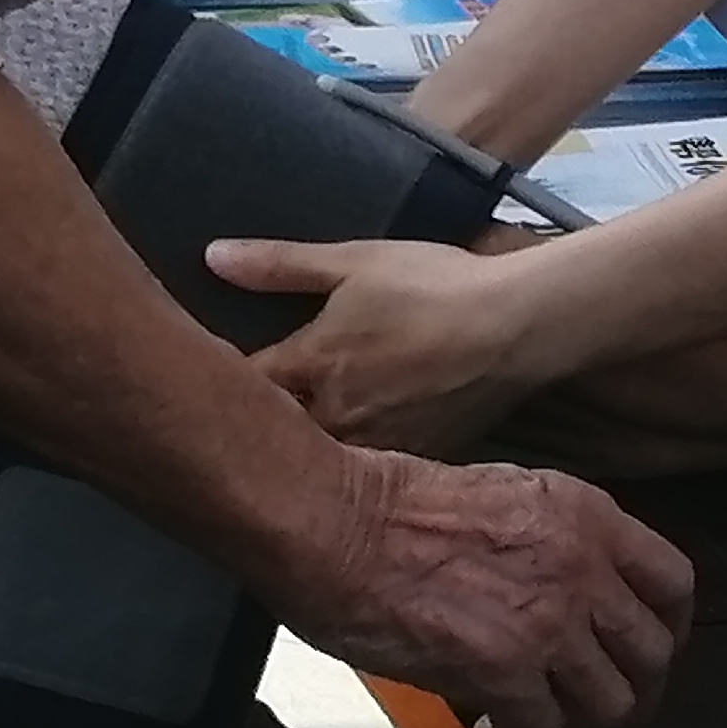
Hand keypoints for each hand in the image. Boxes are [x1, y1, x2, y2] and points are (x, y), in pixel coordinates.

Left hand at [210, 230, 564, 452]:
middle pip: (278, 434)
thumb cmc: (432, 287)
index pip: (244, 385)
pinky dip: (360, 465)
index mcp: (310, 364)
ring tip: (297, 444)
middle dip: (262, 426)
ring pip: (324, 459)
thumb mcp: (353, 261)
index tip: (209, 380)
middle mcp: (335, 415)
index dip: (222, 383)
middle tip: (244, 419)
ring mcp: (377, 444)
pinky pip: (373, 471)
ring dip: (310, 451)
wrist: (517, 329)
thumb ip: (279, 265)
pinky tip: (360, 457)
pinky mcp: (417, 459)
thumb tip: (210, 257)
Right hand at [273, 446, 692, 727]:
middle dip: (630, 692)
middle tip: (594, 708)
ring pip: (608, 704)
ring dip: (577, 726)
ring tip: (536, 726)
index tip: (645, 653)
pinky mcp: (502, 670)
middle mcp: (583, 568)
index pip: (674, 584)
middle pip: (652, 655)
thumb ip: (554, 543)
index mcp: (587, 516)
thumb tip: (567, 591)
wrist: (330, 523)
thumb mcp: (504, 494)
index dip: (666, 632)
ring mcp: (549, 621)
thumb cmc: (389, 506)